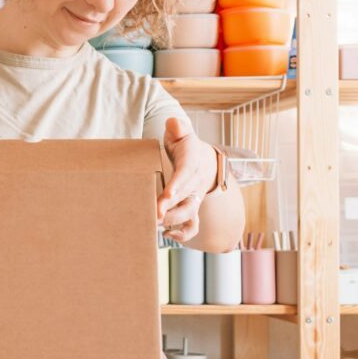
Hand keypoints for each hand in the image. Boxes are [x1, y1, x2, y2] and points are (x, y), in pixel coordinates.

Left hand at [157, 117, 214, 243]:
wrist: (204, 160)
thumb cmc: (185, 146)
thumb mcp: (182, 132)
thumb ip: (178, 127)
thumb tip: (174, 123)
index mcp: (192, 163)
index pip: (186, 174)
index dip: (177, 185)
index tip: (167, 194)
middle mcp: (196, 183)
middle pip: (185, 197)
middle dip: (169, 207)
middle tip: (153, 214)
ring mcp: (195, 197)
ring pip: (189, 214)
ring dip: (173, 221)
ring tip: (155, 225)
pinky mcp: (192, 209)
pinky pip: (193, 226)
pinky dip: (184, 235)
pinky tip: (168, 234)